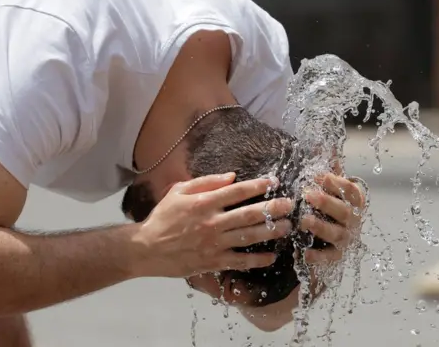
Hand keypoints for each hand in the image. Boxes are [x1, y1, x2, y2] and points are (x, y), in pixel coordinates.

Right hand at [133, 172, 292, 277]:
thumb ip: (205, 182)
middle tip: (291, 205)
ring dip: (270, 232)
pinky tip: (271, 256)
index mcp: (204, 202)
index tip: (274, 182)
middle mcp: (212, 222)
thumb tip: (232, 176)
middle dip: (273, 208)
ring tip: (286, 227)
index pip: (237, 192)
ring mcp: (214, 244)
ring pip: (249, 237)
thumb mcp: (178, 192)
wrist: (147, 248)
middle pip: (249, 214)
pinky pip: (240, 261)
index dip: (259, 186)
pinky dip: (257, 260)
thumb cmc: (162, 217)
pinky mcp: (213, 262)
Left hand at [300, 173, 365, 263]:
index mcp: (354, 201)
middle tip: (307, 194)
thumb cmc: (328, 206)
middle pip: (344, 211)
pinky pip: (329, 258)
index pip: (350, 190)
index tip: (317, 175)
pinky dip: (318, 256)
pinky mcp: (336, 256)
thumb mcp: (328, 186)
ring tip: (304, 221)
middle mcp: (353, 220)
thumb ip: (328, 167)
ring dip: (321, 227)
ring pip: (336, 234)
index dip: (335, 182)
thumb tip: (324, 143)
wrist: (328, 238)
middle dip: (326, 202)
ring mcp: (346, 239)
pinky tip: (304, 253)